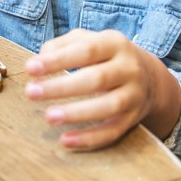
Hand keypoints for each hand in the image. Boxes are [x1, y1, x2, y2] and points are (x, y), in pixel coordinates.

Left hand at [24, 29, 180, 149]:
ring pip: (108, 106)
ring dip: (76, 113)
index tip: (30, 68)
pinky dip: (89, 138)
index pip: (85, 50)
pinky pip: (112, 131)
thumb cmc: (107, 57)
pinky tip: (65, 140)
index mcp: (115, 43)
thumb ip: (63, 45)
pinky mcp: (133, 119)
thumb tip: (40, 60)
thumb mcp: (90, 40)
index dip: (57, 60)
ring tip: (48, 116)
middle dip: (62, 87)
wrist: (150, 78)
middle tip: (31, 92)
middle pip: (96, 79)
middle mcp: (129, 68)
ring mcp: (134, 95)